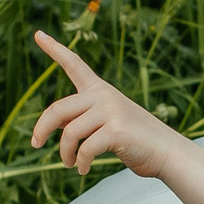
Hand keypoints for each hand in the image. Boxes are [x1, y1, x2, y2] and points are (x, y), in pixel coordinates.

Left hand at [29, 31, 189, 178]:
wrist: (167, 152)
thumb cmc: (136, 140)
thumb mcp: (108, 123)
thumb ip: (83, 119)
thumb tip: (53, 126)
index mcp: (100, 90)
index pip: (74, 64)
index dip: (54, 49)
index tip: (38, 34)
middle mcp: (104, 95)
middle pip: (58, 109)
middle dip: (42, 129)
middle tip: (35, 144)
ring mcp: (111, 111)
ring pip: (70, 133)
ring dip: (65, 154)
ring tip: (69, 164)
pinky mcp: (116, 130)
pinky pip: (85, 149)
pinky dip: (80, 163)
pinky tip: (83, 169)